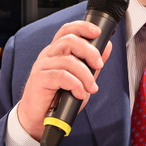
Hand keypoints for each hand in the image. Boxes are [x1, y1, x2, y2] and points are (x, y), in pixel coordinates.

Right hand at [14, 20, 110, 141]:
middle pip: (69, 40)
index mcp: (56, 52)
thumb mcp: (81, 79)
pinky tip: (79, 94)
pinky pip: (62, 76)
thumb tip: (107, 46)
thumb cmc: (58, 98)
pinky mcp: (40, 79)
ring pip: (68, 60)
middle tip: (99, 65)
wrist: (39, 118)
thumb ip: (92, 63)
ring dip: (86, 75)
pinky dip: (75, 85)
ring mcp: (42, 66)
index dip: (82, 27)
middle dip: (89, 51)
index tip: (97, 32)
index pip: (67, 30)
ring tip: (91, 88)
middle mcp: (48, 55)